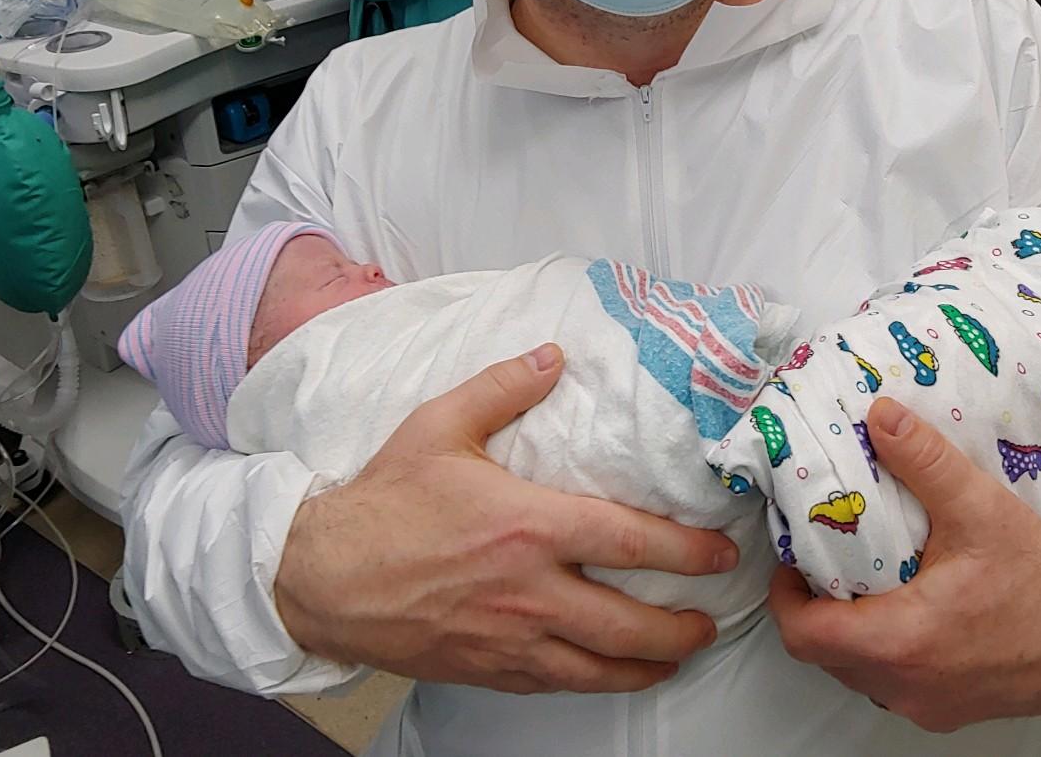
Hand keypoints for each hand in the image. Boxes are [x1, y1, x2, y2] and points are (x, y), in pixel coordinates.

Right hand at [273, 343, 740, 693]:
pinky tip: (611, 672)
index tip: (719, 555)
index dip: (687, 552)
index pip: (630, 542)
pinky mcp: (488, 669)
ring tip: (677, 654)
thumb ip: (503, 387)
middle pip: (631, 625)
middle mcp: (529, 592)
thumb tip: (553, 356)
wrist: (321, 577)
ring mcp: (511, 639)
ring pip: (602, 669)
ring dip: (651, 665)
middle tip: (710, 620)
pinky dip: (596, 681)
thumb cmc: (381, 504)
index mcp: (528, 526)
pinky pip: (558, 684)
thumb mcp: (438, 426)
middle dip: (683, 629)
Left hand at [770, 397, 1040, 731]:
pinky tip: (908, 611)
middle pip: (825, 654)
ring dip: (850, 631)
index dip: (788, 594)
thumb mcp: (982, 510)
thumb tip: (881, 417)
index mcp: (901, 641)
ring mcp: (925, 705)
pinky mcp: (946, 711)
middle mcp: (905, 685)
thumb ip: (926, 461)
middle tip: (831, 560)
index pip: (804, 634)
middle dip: (817, 607)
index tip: (798, 558)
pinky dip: (885, 651)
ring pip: (856, 672)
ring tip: (867, 581)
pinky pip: (891, 684)